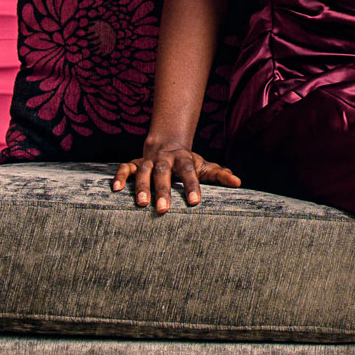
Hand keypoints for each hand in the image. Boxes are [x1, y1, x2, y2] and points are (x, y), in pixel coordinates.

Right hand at [111, 141, 241, 212]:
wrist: (167, 144)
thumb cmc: (188, 163)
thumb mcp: (204, 167)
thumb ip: (220, 174)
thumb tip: (238, 182)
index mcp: (183, 160)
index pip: (189, 172)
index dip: (192, 186)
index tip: (195, 203)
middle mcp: (164, 159)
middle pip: (163, 172)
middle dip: (163, 190)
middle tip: (163, 210)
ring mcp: (147, 160)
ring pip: (143, 171)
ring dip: (140, 186)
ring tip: (141, 204)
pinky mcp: (134, 164)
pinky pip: (124, 168)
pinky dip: (119, 177)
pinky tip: (115, 190)